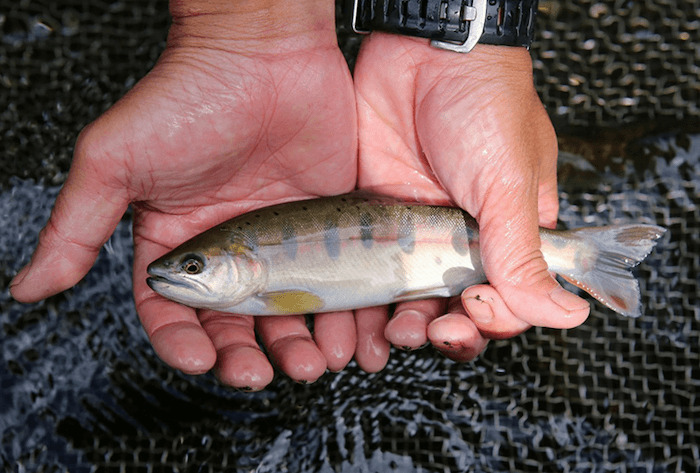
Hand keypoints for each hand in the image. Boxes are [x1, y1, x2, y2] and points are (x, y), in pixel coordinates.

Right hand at [9, 0, 384, 389]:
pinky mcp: (323, 225)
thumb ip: (77, 227)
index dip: (183, 342)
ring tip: (313, 362)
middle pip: (237, 322)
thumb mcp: (116, 161)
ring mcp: (279, 239)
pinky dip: (340, 314)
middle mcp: (229, 247)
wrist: (264, 48)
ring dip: (298, 344)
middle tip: (265, 373)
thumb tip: (26, 286)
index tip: (202, 360)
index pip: (173, 310)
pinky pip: (334, 280)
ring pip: (289, 311)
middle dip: (249, 355)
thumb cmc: (186, 94)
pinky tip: (346, 334)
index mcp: (177, 241)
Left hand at [354, 34, 589, 359]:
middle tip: (431, 331)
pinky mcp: (378, 216)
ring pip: (411, 297)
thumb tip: (566, 313)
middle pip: (457, 308)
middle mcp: (463, 237)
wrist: (421, 49)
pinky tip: (358, 315)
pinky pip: (371, 268)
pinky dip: (366, 299)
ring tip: (393, 331)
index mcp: (510, 231)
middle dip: (447, 332)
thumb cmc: (483, 103)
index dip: (495, 318)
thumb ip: (523, 252)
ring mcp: (418, 229)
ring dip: (405, 325)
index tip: (476, 309)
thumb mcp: (508, 181)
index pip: (510, 298)